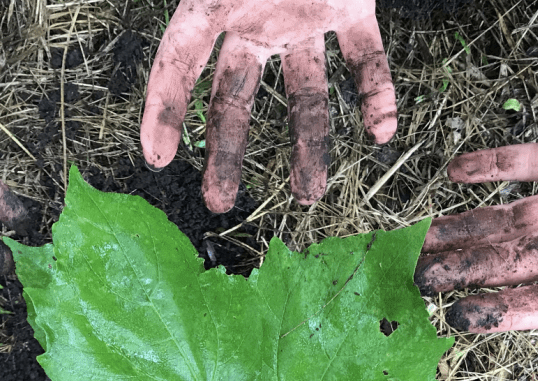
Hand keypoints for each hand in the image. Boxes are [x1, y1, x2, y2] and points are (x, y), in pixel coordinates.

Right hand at [141, 0, 396, 212]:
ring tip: (310, 195)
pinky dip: (376, 94)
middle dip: (227, 152)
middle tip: (221, 204)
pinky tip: (382, 133)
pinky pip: (365, 60)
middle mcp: (256, 17)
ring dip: (308, 146)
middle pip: (236, 98)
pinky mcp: (352, 7)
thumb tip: (182, 41)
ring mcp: (304, 17)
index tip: (156, 159)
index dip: (163, 108)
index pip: (177, 60)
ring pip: (304, 96)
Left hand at [414, 97, 537, 370]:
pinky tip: (455, 173)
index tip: (457, 318)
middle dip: (466, 270)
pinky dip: (494, 165)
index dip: (502, 310)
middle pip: (513, 262)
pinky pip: (532, 160)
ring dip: (467, 226)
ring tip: (421, 237)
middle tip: (416, 278)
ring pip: (511, 218)